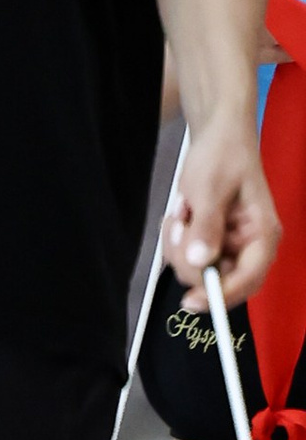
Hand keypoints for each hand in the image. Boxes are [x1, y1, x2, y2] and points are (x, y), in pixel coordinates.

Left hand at [166, 117, 280, 312]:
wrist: (216, 137)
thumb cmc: (221, 157)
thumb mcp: (209, 188)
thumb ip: (207, 225)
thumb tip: (201, 262)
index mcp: (263, 236)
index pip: (248, 279)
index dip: (220, 295)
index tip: (191, 302)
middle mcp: (249, 247)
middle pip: (219, 281)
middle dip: (190, 259)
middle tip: (180, 224)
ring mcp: (229, 247)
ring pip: (197, 271)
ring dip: (179, 246)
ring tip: (182, 212)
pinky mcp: (211, 243)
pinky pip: (188, 258)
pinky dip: (177, 241)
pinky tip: (181, 215)